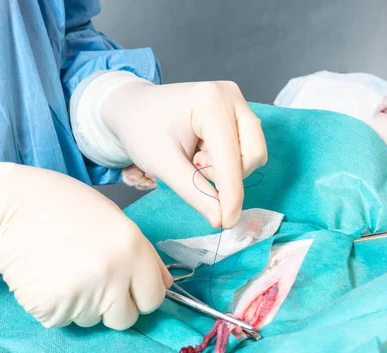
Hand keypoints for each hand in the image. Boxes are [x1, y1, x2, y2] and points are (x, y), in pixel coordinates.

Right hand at [0, 164, 171, 328]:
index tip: (128, 288)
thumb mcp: (114, 220)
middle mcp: (115, 274)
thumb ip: (144, 255)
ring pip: (94, 321)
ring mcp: (85, 294)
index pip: (155, 298)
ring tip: (64, 271)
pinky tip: (48, 279)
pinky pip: (65, 321)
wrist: (8, 207)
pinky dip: (57, 307)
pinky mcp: (55, 309)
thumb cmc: (61, 207)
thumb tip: (166, 284)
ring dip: (83, 305)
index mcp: (134, 248)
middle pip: (126, 318)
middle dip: (114, 307)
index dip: (141, 296)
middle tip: (92, 281)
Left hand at [101, 80, 267, 228]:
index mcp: (210, 101)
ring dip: (227, 170)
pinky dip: (227, 163)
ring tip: (195, 160)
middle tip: (193, 169)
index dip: (231, 195)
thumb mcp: (164, 166)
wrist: (133, 111)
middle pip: (253, 155)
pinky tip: (203, 155)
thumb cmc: (142, 131)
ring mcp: (237, 104)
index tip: (228, 222)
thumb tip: (222, 220)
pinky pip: (247, 151)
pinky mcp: (239, 115)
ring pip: (254, 155)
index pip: (231, 158)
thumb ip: (195, 193)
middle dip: (228, 176)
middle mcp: (230, 96)